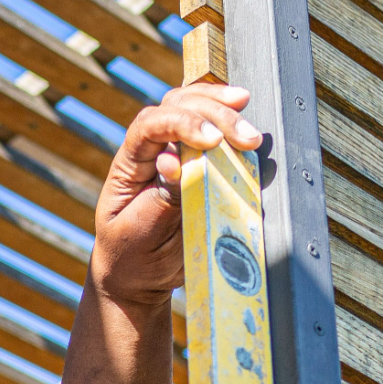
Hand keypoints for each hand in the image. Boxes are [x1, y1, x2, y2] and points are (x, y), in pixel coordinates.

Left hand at [91, 83, 261, 309]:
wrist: (138, 276)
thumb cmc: (132, 255)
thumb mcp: (140, 233)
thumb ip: (160, 199)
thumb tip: (172, 162)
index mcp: (130, 165)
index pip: (149, 125)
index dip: (182, 124)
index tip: (212, 141)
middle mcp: (152, 151)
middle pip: (178, 106)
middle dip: (215, 114)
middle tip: (248, 138)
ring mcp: (176, 153)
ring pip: (196, 109)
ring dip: (227, 113)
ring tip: (252, 134)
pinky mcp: (198, 165)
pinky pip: (214, 135)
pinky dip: (233, 128)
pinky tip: (251, 135)